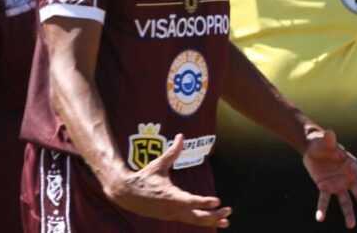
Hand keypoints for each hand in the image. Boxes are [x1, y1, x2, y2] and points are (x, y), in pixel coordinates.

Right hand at [103, 133, 231, 227]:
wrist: (127, 194)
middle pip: (197, 217)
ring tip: (226, 221)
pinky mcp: (171, 217)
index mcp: (170, 195)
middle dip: (214, 216)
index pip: (190, 201)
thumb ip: (172, 152)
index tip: (217, 201)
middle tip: (228, 211)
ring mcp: (172, 215)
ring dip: (211, 221)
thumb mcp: (158, 164)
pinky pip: (189, 221)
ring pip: (194, 222)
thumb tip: (181, 136)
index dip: (204, 202)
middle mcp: (172, 209)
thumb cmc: (144, 177)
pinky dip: (201, 221)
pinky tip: (212, 220)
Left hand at [301, 129, 356, 227]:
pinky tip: (319, 218)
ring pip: (346, 201)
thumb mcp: (324, 141)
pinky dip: (322, 209)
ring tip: (351, 225)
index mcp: (350, 163)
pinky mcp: (326, 188)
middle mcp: (347, 177)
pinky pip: (325, 200)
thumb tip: (330, 132)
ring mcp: (338, 184)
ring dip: (349, 213)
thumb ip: (328, 139)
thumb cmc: (322, 143)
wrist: (312, 149)